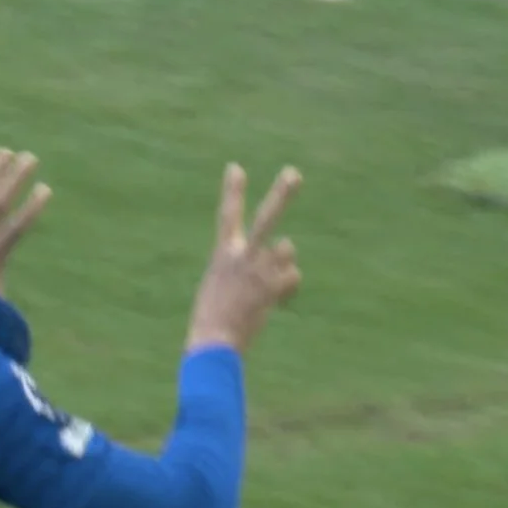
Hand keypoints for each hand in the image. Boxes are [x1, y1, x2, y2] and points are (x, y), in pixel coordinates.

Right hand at [187, 164, 302, 353]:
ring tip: (265, 285)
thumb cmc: (214, 317)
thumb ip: (247, 265)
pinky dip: (286, 290)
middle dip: (281, 194)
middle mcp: (241, 255)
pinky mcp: (272, 286)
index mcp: (223, 253)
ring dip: (283, 264)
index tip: (236, 167)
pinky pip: (293, 277)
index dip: (232, 190)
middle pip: (266, 218)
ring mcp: (259, 269)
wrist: (214, 340)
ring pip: (287, 250)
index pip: (228, 215)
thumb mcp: (220, 283)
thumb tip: (283, 257)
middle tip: (294, 173)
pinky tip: (270, 303)